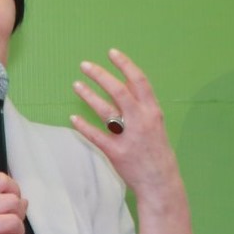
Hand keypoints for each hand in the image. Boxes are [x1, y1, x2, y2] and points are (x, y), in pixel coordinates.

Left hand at [70, 49, 184, 200]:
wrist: (160, 181)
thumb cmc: (156, 151)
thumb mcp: (155, 124)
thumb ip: (140, 106)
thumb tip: (122, 86)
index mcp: (153, 111)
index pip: (139, 81)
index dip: (125, 65)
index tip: (112, 53)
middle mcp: (142, 120)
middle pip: (120, 91)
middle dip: (101, 75)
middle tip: (85, 65)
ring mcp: (130, 137)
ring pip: (106, 111)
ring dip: (89, 96)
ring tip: (76, 85)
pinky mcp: (117, 153)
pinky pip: (97, 136)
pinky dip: (84, 126)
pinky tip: (73, 118)